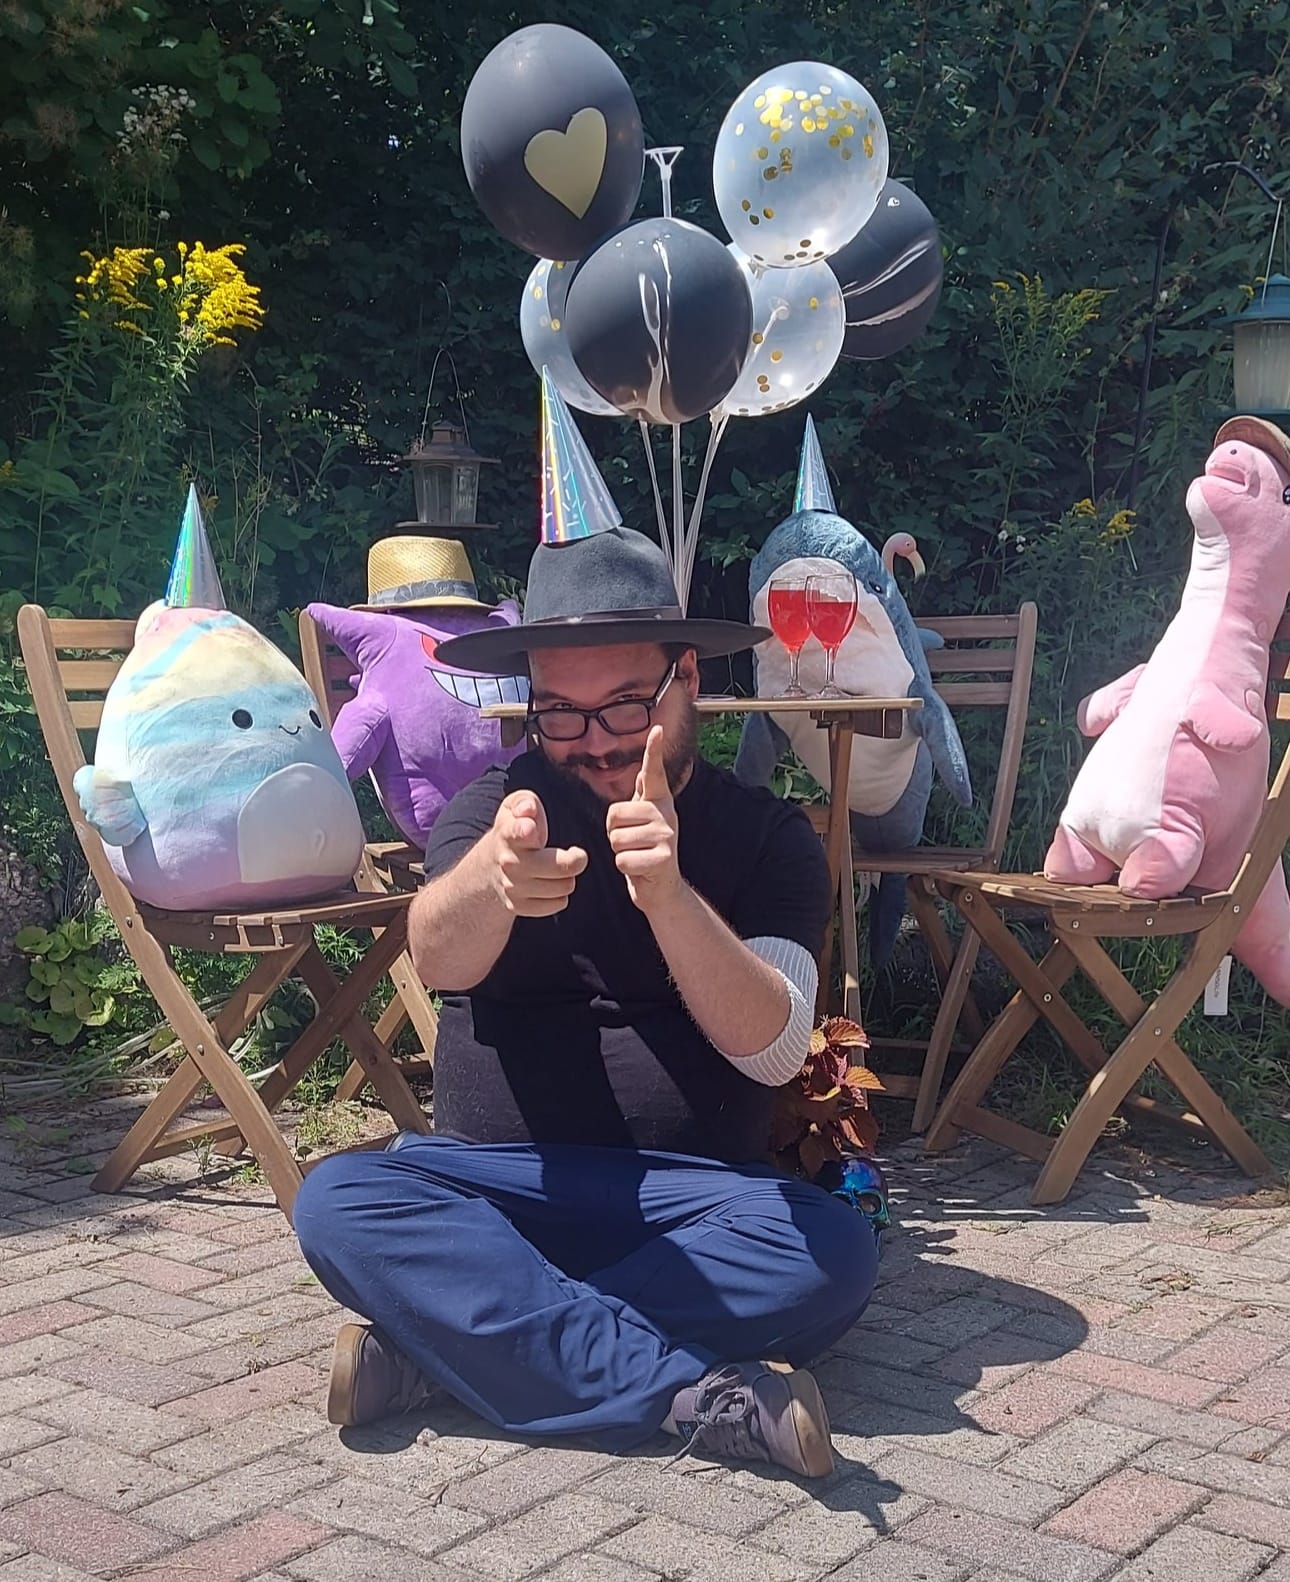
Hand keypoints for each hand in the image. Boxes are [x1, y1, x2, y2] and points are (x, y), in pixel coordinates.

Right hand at [489, 790, 586, 916]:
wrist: (489, 867)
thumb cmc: (514, 830)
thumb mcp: (514, 807)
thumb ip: (524, 801)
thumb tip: (528, 809)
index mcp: (509, 834)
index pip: (517, 833)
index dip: (525, 831)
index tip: (530, 830)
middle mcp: (509, 863)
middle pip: (557, 867)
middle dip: (575, 860)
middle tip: (577, 854)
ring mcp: (513, 887)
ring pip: (563, 886)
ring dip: (567, 877)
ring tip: (558, 867)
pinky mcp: (519, 906)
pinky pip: (558, 904)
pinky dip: (560, 895)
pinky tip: (551, 883)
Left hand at [606, 726, 682, 912]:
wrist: (662, 889)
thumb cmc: (645, 854)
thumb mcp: (644, 824)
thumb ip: (642, 800)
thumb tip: (642, 775)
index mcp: (659, 803)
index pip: (655, 773)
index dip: (654, 751)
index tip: (657, 728)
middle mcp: (666, 814)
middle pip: (614, 814)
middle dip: (614, 833)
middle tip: (632, 843)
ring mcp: (667, 835)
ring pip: (616, 838)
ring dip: (619, 852)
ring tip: (636, 855)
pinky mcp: (663, 858)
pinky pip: (623, 859)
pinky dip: (625, 868)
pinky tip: (640, 869)